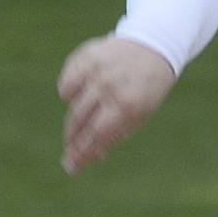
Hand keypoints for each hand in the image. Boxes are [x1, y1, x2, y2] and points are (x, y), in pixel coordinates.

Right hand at [58, 36, 174, 174]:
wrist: (151, 49)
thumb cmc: (143, 90)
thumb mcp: (138, 116)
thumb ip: (114, 135)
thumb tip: (89, 156)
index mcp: (127, 105)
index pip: (97, 135)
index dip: (82, 154)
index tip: (71, 167)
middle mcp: (109, 87)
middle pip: (80, 121)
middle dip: (72, 140)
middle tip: (69, 152)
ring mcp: (95, 70)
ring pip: (70, 103)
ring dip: (73, 117)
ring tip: (83, 119)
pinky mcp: (84, 57)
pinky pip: (66, 84)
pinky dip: (70, 93)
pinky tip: (83, 93)